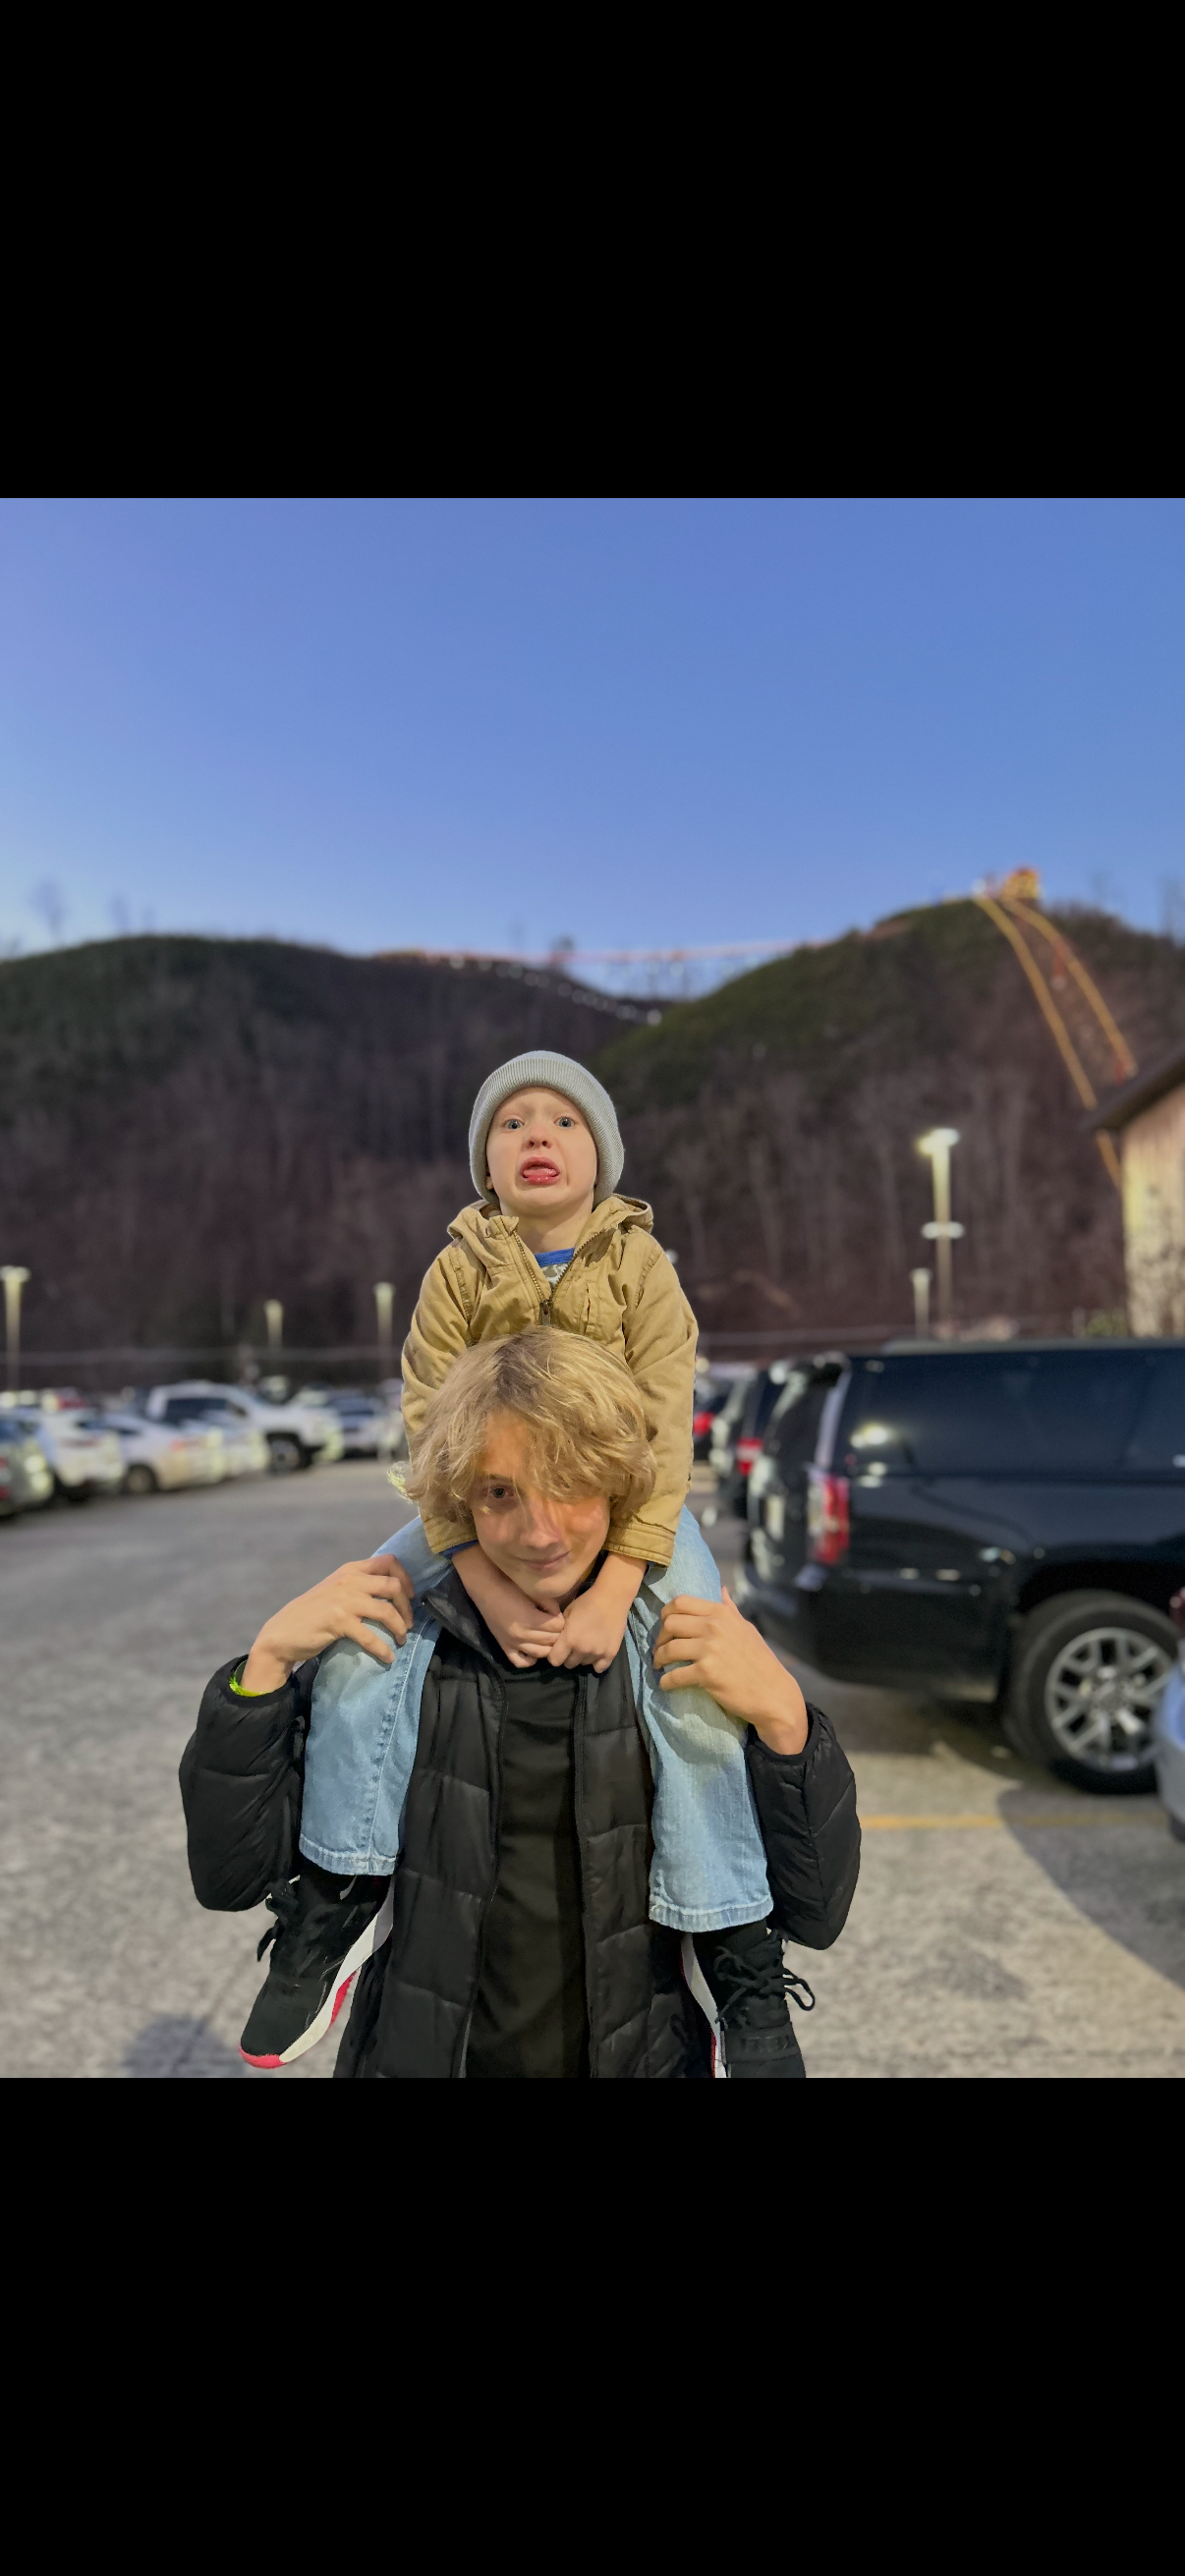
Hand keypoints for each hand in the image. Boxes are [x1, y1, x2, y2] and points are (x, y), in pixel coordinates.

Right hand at [241, 1555, 413, 1693]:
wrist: (283, 1633)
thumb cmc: (313, 1613)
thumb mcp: (336, 1590)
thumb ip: (359, 1585)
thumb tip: (392, 1592)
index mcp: (350, 1570)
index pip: (388, 1561)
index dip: (406, 1577)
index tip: (411, 1596)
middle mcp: (349, 1580)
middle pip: (393, 1585)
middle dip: (407, 1606)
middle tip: (408, 1623)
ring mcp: (343, 1600)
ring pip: (386, 1610)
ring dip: (400, 1627)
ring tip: (402, 1640)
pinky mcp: (338, 1621)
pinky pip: (370, 1636)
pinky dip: (382, 1648)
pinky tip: (387, 1657)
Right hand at [454, 1547, 564, 1667]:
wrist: (486, 1590)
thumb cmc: (510, 1587)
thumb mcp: (533, 1593)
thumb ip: (550, 1605)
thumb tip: (560, 1617)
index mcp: (530, 1619)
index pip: (558, 1626)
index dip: (562, 1620)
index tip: (559, 1615)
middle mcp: (522, 1635)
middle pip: (551, 1640)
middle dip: (558, 1633)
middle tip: (556, 1626)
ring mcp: (513, 1643)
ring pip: (541, 1653)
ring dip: (548, 1646)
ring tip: (548, 1637)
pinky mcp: (505, 1647)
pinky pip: (521, 1662)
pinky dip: (531, 1659)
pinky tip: (534, 1648)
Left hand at [547, 1585, 631, 1672]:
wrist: (612, 1598)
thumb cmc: (586, 1602)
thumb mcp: (567, 1613)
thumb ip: (561, 1631)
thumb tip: (556, 1642)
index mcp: (569, 1639)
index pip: (554, 1661)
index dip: (554, 1655)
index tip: (558, 1649)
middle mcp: (582, 1649)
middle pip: (569, 1664)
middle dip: (568, 1656)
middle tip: (573, 1645)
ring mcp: (597, 1653)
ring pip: (584, 1664)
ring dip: (583, 1657)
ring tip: (587, 1645)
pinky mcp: (611, 1654)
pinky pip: (599, 1668)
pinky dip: (596, 1662)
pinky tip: (596, 1652)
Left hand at [652, 1587, 808, 1754]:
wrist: (773, 1693)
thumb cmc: (760, 1661)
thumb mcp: (746, 1629)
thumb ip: (730, 1609)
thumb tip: (722, 1589)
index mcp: (721, 1613)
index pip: (680, 1602)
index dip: (666, 1614)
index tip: (666, 1628)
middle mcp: (714, 1627)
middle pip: (670, 1623)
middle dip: (660, 1638)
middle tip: (661, 1650)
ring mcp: (710, 1649)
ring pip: (668, 1649)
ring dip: (659, 1659)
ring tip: (660, 1666)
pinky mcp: (706, 1673)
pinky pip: (674, 1675)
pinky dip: (666, 1682)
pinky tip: (666, 1684)